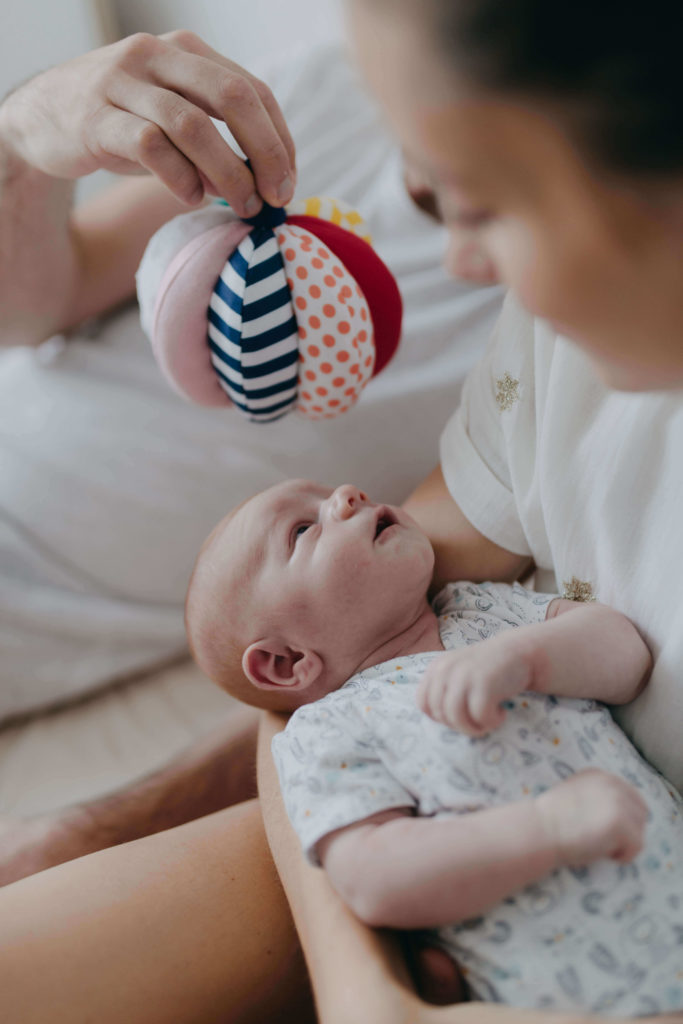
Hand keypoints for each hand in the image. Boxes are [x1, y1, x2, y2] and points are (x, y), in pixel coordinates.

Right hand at [0, 31, 295, 213]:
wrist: (41, 120)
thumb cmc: (121, 124)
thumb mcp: (173, 120)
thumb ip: (218, 137)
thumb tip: (268, 183)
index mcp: (187, 53)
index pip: (253, 90)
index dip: (280, 140)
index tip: (288, 183)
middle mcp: (157, 56)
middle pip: (233, 97)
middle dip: (266, 152)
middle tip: (276, 197)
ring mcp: (124, 83)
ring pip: (193, 124)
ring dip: (227, 173)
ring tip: (240, 205)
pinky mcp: (96, 117)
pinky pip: (150, 147)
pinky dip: (180, 178)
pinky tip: (190, 199)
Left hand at [416, 634, 531, 734]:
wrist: (520, 651)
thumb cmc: (489, 669)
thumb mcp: (458, 673)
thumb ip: (444, 690)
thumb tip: (438, 721)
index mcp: (437, 668)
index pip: (423, 703)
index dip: (440, 717)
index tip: (460, 716)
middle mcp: (446, 669)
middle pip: (440, 714)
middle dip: (460, 726)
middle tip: (479, 720)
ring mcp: (464, 675)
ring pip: (456, 718)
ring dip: (474, 728)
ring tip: (489, 721)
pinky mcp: (484, 682)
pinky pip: (479, 716)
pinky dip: (491, 721)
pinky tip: (502, 713)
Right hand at [536, 768, 647, 867]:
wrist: (539, 830)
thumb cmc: (549, 819)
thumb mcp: (574, 795)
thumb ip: (595, 797)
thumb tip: (615, 814)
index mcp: (600, 775)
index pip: (630, 796)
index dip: (622, 817)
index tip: (604, 829)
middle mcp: (613, 783)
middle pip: (640, 812)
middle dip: (628, 829)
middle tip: (604, 841)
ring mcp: (619, 803)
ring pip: (639, 831)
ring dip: (624, 843)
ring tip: (600, 846)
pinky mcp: (622, 824)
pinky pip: (637, 847)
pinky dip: (623, 856)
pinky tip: (603, 853)